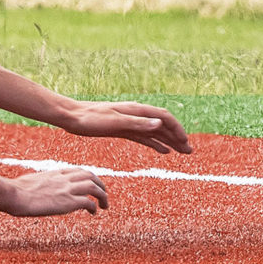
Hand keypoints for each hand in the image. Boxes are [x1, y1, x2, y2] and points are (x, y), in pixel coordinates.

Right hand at [0, 163, 109, 216]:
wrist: (14, 195)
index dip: (88, 177)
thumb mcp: (29, 181)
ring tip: (105, 205)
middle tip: (103, 194)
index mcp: (55, 173)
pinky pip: (88, 202)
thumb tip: (30, 188)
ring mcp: (66, 189)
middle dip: (100, 184)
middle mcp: (64, 179)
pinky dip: (94, 207)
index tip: (91, 185)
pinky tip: (94, 213)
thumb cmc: (15, 190)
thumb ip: (37, 183)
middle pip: (90, 175)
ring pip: (94, 187)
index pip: (78, 171)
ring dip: (103, 196)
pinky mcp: (68, 201)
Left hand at [61, 100, 190, 155]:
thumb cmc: (90, 119)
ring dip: (170, 141)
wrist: (72, 118)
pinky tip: (163, 151)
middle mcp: (136, 115)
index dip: (177, 130)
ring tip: (182, 152)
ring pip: (155, 132)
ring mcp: (130, 122)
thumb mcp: (114, 123)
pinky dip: (156, 144)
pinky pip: (144, 137)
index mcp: (137, 111)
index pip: (164, 118)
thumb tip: (159, 125)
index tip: (186, 143)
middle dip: (177, 137)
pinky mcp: (123, 130)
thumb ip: (137, 123)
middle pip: (163, 125)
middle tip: (190, 152)